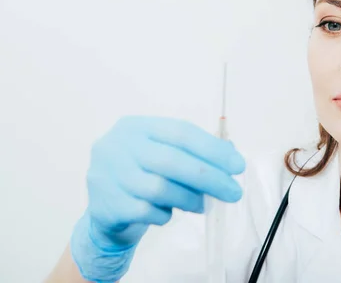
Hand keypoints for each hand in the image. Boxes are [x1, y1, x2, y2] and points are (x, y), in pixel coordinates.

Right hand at [69, 116, 245, 281]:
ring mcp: (108, 175)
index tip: (237, 165)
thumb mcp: (161, 153)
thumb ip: (192, 152)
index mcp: (137, 126)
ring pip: (160, 189)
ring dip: (190, 199)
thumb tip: (231, 155)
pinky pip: (147, 212)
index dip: (213, 149)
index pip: (181, 132)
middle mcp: (118, 146)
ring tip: (203, 205)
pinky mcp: (107, 205)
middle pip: (172, 160)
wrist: (103, 208)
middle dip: (209, 177)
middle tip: (233, 192)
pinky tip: (170, 213)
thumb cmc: (142, 174)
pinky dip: (165, 215)